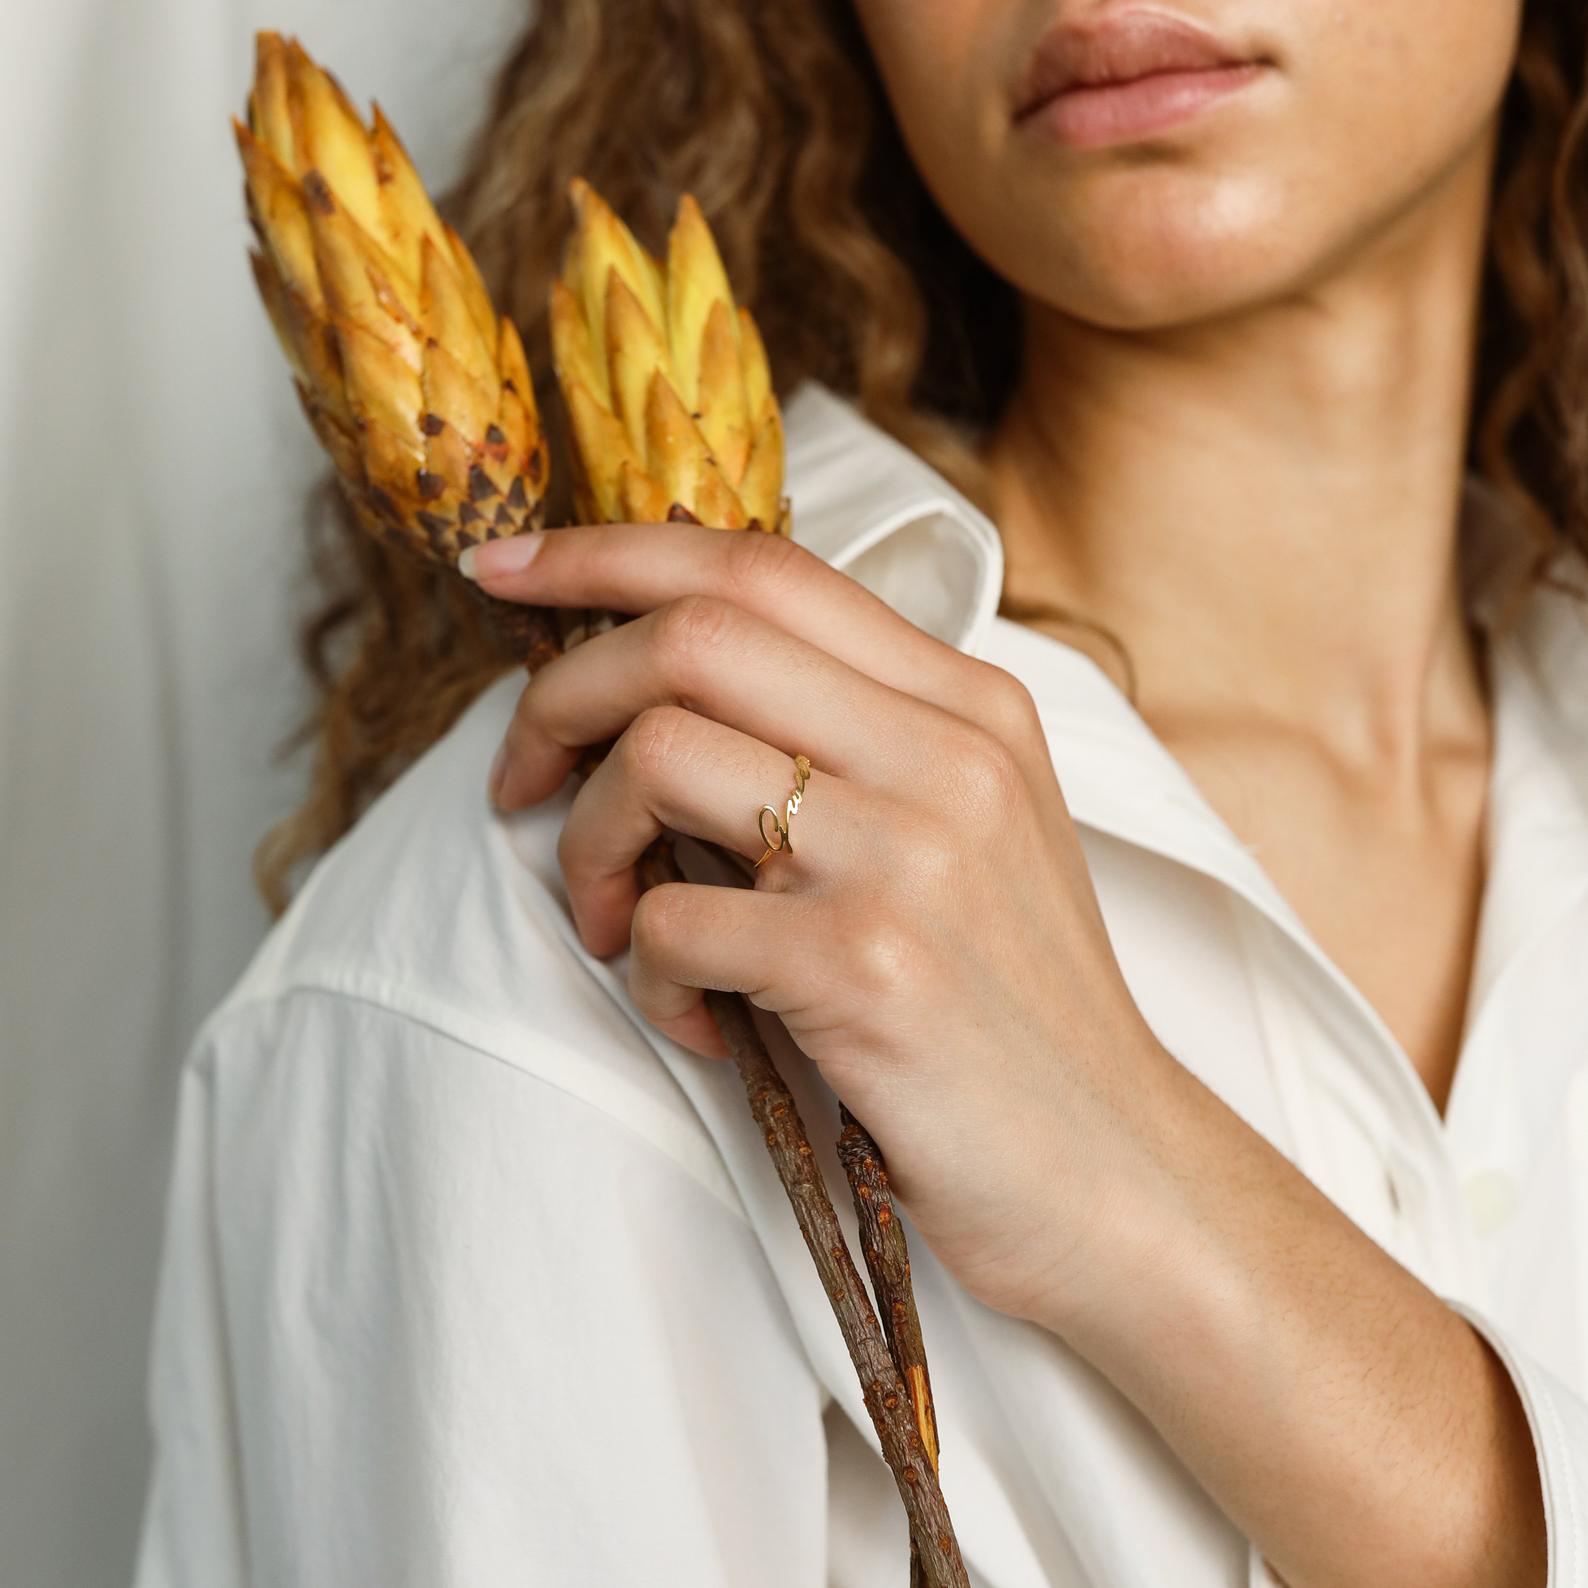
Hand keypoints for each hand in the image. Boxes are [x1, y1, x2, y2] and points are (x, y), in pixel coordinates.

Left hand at [466, 521, 1171, 1324]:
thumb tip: (664, 693)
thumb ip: (855, 740)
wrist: (1117, 1172)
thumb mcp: (971, 831)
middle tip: (522, 780)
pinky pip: (673, 919)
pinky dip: (648, 973)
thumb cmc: (1014, 1006)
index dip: (609, 554)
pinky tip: (699, 1019)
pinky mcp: (868, 965)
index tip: (506, 573)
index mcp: (970, 703)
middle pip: (690, 637)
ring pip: (656, 758)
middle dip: (560, 696)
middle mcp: (947, 753)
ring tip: (619, 921)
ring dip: (589, 845)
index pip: (762, 564)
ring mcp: (911, 854)